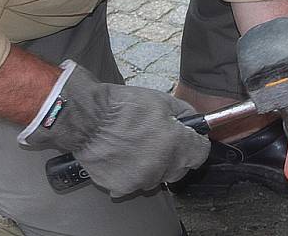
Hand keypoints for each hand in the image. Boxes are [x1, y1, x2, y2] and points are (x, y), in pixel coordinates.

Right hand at [24, 63, 209, 197]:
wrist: (87, 118)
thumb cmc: (123, 106)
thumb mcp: (160, 100)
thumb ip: (184, 113)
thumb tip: (195, 122)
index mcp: (175, 143)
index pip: (201, 154)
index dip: (195, 144)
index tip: (188, 139)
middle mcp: (162, 165)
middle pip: (180, 169)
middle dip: (175, 156)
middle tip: (158, 140)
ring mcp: (142, 179)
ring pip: (157, 178)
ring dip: (152, 166)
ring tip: (135, 147)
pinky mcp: (122, 188)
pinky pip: (134, 184)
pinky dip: (130, 174)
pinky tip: (121, 156)